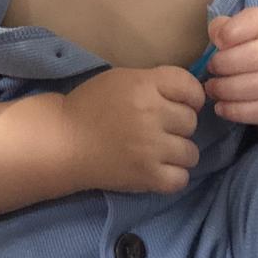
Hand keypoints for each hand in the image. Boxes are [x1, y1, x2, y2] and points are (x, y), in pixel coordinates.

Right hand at [64, 66, 204, 194]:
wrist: (64, 140)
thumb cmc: (91, 105)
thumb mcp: (121, 79)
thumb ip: (153, 83)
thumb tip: (187, 96)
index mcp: (144, 85)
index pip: (189, 86)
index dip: (192, 96)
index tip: (183, 103)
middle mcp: (151, 114)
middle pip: (191, 121)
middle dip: (178, 124)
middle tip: (159, 127)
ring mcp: (151, 148)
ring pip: (191, 152)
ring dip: (177, 151)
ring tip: (158, 150)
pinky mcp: (147, 176)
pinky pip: (181, 178)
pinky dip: (172, 175)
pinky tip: (157, 168)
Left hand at [204, 7, 257, 129]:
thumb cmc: (247, 51)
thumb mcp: (235, 34)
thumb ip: (222, 28)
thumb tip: (217, 36)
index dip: (236, 30)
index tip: (218, 42)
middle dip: (228, 64)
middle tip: (211, 69)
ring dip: (230, 90)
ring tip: (212, 90)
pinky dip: (239, 111)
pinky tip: (222, 108)